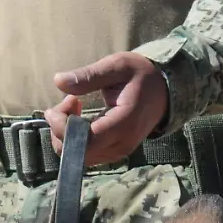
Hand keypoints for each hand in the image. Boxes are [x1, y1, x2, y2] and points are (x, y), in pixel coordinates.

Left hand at [43, 52, 168, 165]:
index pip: (85, 141)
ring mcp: (118, 152)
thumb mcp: (117, 66)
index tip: (59, 105)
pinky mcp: (114, 152)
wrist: (164, 90)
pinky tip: (79, 117)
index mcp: (123, 124)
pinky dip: (74, 138)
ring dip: (66, 133)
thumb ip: (89, 76)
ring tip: (74, 106)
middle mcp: (121, 144)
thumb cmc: (141, 75)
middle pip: (76, 154)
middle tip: (68, 101)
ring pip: (78, 156)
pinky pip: (86, 154)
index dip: (63, 128)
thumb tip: (58, 81)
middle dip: (61, 129)